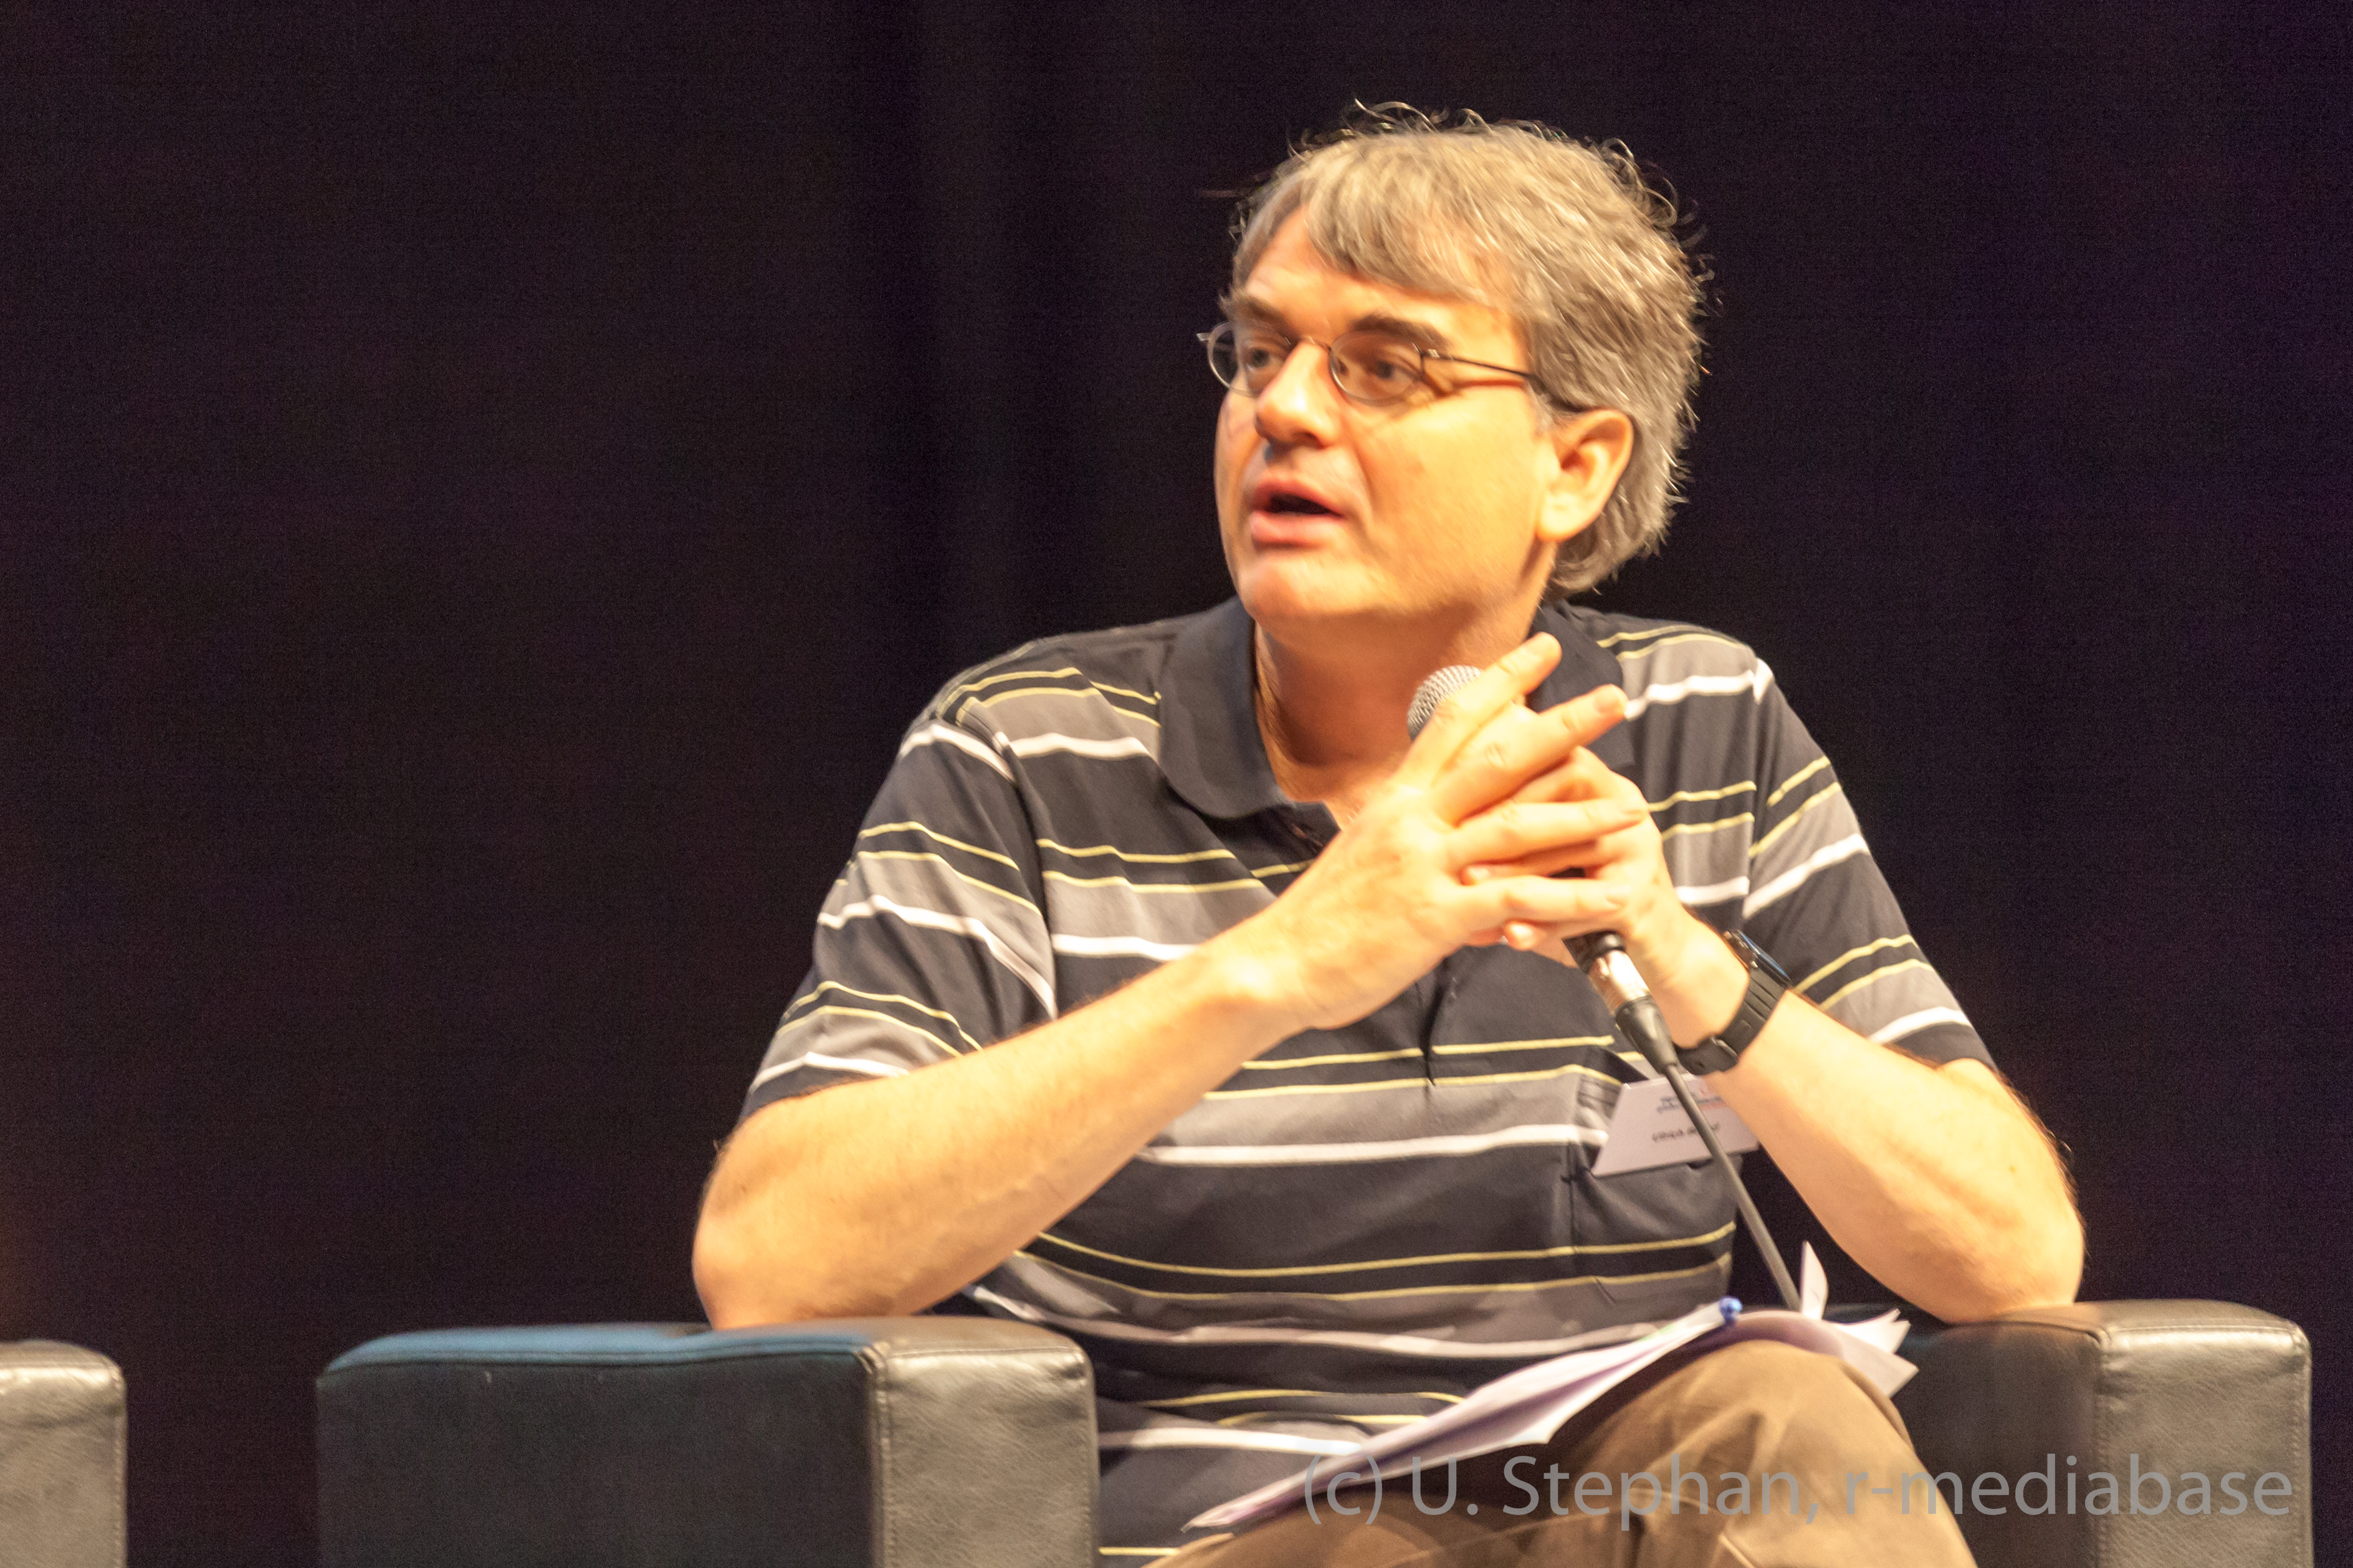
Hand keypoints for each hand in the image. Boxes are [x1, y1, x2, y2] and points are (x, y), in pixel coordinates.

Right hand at [1215, 634, 1648, 1033]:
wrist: (1274, 965)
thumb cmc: (1318, 917)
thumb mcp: (1362, 852)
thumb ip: (1406, 830)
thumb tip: (1434, 818)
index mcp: (1395, 798)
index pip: (1452, 719)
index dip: (1501, 679)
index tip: (1541, 649)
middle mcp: (1412, 819)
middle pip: (1497, 756)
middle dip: (1561, 725)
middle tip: (1613, 697)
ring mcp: (1424, 865)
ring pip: (1517, 825)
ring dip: (1582, 815)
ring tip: (1633, 805)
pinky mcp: (1435, 916)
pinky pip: (1517, 900)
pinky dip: (1570, 897)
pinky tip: (1611, 895)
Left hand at [1454, 699, 1747, 1044]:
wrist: (1642, 953)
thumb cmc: (1570, 894)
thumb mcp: (1536, 847)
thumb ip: (1496, 813)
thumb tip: (1428, 784)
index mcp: (1588, 777)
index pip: (1537, 749)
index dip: (1483, 766)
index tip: (1432, 784)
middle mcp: (1618, 800)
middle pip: (1555, 786)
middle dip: (1494, 811)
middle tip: (1443, 835)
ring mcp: (1635, 846)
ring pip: (1568, 846)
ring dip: (1514, 867)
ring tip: (1467, 883)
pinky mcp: (1641, 896)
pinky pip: (1587, 905)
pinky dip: (1545, 923)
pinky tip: (1511, 935)